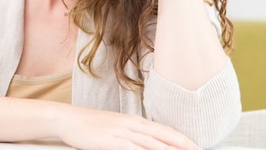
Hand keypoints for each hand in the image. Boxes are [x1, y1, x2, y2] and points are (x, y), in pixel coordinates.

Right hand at [57, 106, 199, 149]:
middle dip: (183, 146)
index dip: (182, 139)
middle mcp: (131, 124)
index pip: (164, 130)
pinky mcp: (110, 140)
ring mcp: (121, 132)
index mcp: (134, 121)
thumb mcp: (115, 128)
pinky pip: (131, 148)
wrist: (68, 118)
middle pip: (163, 136)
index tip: (197, 147)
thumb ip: (132, 136)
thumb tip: (148, 143)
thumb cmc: (90, 126)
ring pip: (151, 143)